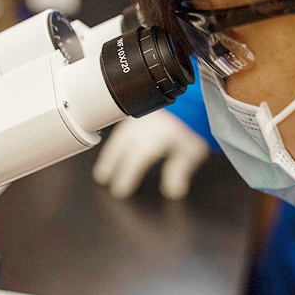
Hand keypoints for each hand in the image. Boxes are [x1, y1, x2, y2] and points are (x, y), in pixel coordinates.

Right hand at [93, 109, 209, 199]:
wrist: (188, 103)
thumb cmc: (190, 128)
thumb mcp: (191, 151)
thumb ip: (179, 170)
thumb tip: (172, 190)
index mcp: (160, 133)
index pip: (140, 154)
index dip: (128, 173)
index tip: (120, 189)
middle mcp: (147, 124)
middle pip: (125, 144)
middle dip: (113, 163)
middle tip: (104, 180)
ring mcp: (140, 117)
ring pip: (119, 136)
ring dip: (109, 155)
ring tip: (102, 172)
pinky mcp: (136, 114)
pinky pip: (120, 129)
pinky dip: (113, 143)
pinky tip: (111, 153)